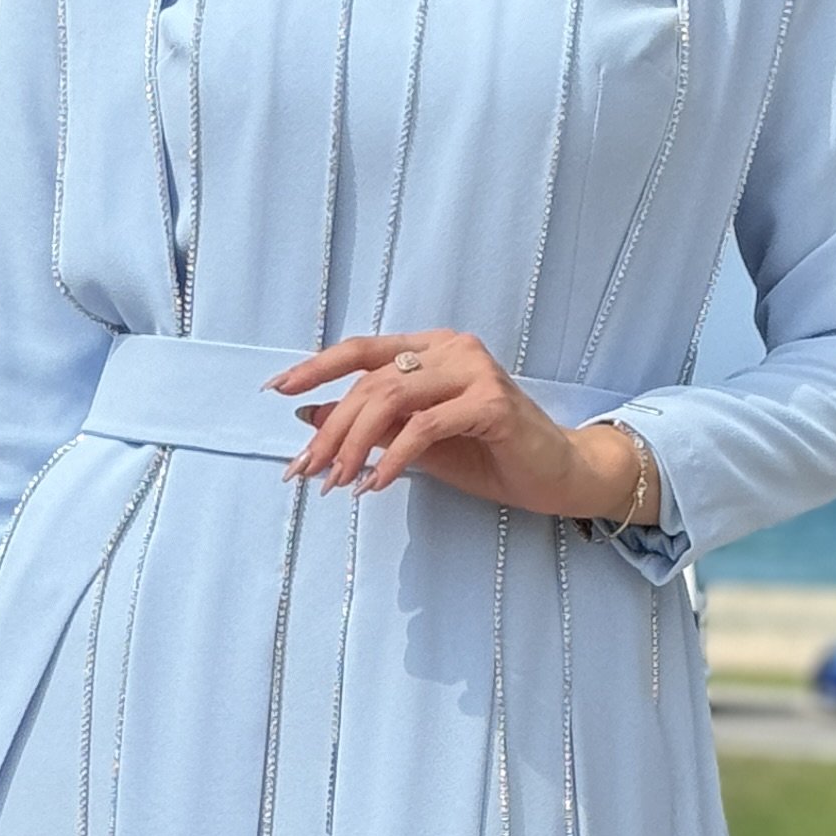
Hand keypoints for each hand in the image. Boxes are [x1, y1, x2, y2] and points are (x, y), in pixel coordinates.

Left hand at [270, 331, 655, 523]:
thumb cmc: (490, 456)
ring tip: (335, 483)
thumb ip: (372, 426)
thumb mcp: (418, 442)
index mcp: (432, 348)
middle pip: (371, 381)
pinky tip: (377, 486)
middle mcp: (451, 349)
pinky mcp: (492, 404)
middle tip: (303, 470)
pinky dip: (395, 458)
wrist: (558, 475)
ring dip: (355, 445)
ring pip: (392, 400)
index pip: (363, 350)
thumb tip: (309, 419)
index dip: (316, 367)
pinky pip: (426, 428)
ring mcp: (474, 371)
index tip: (276, 390)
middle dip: (330, 429)